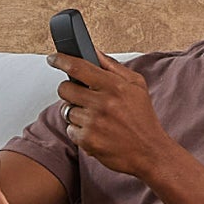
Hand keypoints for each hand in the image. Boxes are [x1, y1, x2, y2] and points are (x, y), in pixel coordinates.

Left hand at [52, 53, 169, 178]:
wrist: (150, 152)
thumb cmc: (143, 118)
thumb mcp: (136, 86)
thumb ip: (113, 67)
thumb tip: (94, 52)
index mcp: (114, 86)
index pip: (79, 67)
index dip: (61, 60)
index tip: (53, 58)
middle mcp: (102, 103)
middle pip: (65, 89)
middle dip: (69, 90)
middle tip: (81, 96)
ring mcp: (93, 123)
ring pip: (66, 110)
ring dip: (76, 113)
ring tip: (95, 118)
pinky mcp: (87, 140)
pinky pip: (70, 129)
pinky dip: (79, 131)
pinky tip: (95, 132)